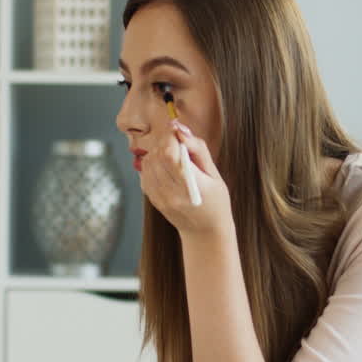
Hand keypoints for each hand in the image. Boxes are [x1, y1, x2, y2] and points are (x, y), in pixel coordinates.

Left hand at [139, 120, 231, 237]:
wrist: (205, 233)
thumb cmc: (216, 203)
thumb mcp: (215, 175)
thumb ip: (198, 150)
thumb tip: (180, 129)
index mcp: (191, 186)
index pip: (169, 153)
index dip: (170, 136)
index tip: (176, 127)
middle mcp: (171, 193)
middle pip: (157, 156)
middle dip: (165, 142)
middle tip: (178, 142)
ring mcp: (160, 198)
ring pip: (148, 162)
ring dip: (158, 152)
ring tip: (174, 155)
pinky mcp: (153, 200)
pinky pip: (144, 173)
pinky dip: (153, 164)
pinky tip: (166, 167)